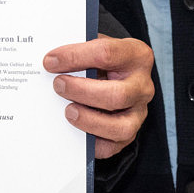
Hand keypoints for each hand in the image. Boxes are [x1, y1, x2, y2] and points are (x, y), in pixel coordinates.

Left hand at [45, 35, 153, 157]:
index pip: (107, 54)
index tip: (50, 61)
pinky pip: (110, 146)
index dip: (75, 56)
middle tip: (58, 85)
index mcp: (136, 56)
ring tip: (67, 110)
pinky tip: (73, 129)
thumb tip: (51, 59)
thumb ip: (78, 48)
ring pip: (119, 126)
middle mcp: (143, 86)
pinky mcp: (128, 135)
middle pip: (117, 94)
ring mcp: (138, 113)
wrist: (116, 76)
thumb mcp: (95, 45)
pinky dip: (89, 141)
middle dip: (82, 91)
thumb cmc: (102, 60)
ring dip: (88, 120)